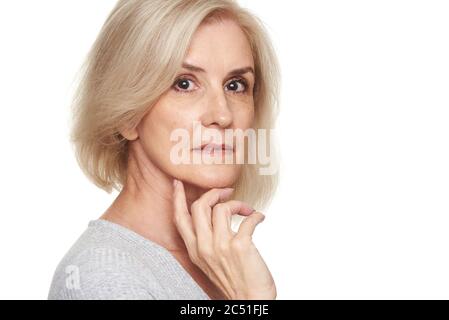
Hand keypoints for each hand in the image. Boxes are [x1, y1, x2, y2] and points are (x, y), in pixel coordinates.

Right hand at [172, 179, 275, 299]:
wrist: (249, 300)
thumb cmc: (233, 280)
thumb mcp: (209, 261)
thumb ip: (206, 240)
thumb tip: (213, 216)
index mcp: (194, 250)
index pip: (180, 218)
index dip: (178, 198)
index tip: (178, 183)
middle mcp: (204, 247)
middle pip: (199, 206)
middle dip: (214, 193)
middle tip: (227, 191)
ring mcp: (221, 246)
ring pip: (221, 208)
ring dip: (238, 204)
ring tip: (247, 210)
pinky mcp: (240, 246)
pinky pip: (247, 219)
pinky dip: (256, 215)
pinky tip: (259, 217)